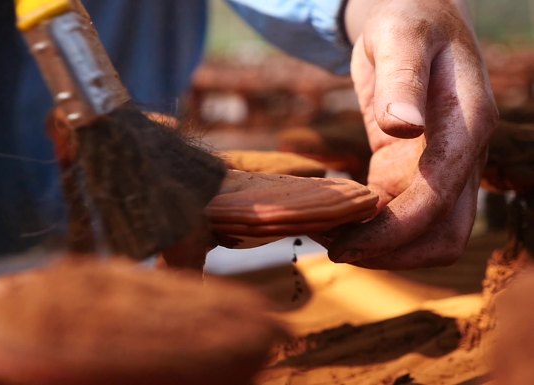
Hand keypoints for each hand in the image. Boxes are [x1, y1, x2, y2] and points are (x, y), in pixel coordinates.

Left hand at [327, 0, 497, 268]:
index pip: (437, 199)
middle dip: (392, 254)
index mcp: (466, 126)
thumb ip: (402, 80)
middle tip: (335, 249)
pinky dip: (375, 228)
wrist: (416, 18)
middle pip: (444, 235)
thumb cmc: (407, 21)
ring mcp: (442, 168)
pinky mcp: (416, 170)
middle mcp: (463, 156)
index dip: (393, 231)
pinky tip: (336, 219)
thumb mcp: (400, 39)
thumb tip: (402, 126)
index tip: (344, 245)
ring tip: (330, 237)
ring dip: (384, 249)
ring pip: (429, 234)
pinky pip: (404, 215)